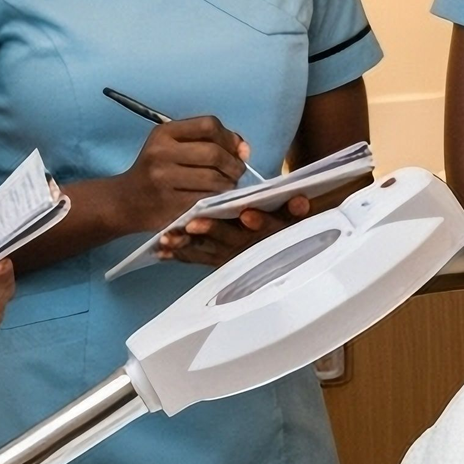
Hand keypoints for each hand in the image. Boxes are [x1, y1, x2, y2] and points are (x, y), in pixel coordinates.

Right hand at [107, 116, 251, 235]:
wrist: (125, 201)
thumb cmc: (157, 170)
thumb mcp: (173, 146)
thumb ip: (208, 141)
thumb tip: (244, 149)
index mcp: (164, 133)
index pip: (208, 125)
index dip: (229, 137)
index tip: (235, 150)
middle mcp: (160, 153)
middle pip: (214, 153)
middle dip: (233, 164)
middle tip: (237, 172)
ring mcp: (163, 180)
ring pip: (213, 179)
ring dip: (228, 183)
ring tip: (227, 185)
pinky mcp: (168, 204)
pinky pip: (205, 199)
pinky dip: (218, 199)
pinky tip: (216, 198)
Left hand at [158, 193, 310, 269]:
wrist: (278, 255)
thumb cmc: (283, 225)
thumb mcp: (292, 217)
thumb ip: (294, 209)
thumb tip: (301, 199)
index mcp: (274, 234)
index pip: (272, 228)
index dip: (261, 222)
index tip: (248, 214)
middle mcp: (253, 249)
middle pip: (235, 240)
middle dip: (214, 231)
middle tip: (193, 223)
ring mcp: (234, 258)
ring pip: (211, 251)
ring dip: (189, 244)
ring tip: (169, 237)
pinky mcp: (219, 264)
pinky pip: (198, 260)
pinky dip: (180, 254)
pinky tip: (163, 249)